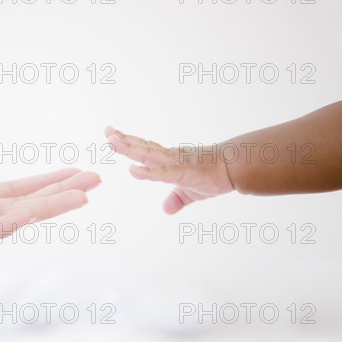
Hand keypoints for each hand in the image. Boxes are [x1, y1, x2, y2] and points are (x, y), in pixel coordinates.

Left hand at [105, 126, 233, 213]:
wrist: (235, 168)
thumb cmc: (215, 176)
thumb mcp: (191, 193)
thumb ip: (177, 200)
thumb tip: (165, 210)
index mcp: (170, 160)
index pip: (146, 150)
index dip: (129, 143)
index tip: (113, 137)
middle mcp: (170, 157)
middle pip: (142, 147)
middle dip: (123, 140)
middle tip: (106, 132)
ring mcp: (175, 162)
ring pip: (148, 154)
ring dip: (129, 148)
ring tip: (112, 141)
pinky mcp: (183, 172)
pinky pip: (162, 173)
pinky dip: (147, 172)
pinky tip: (133, 170)